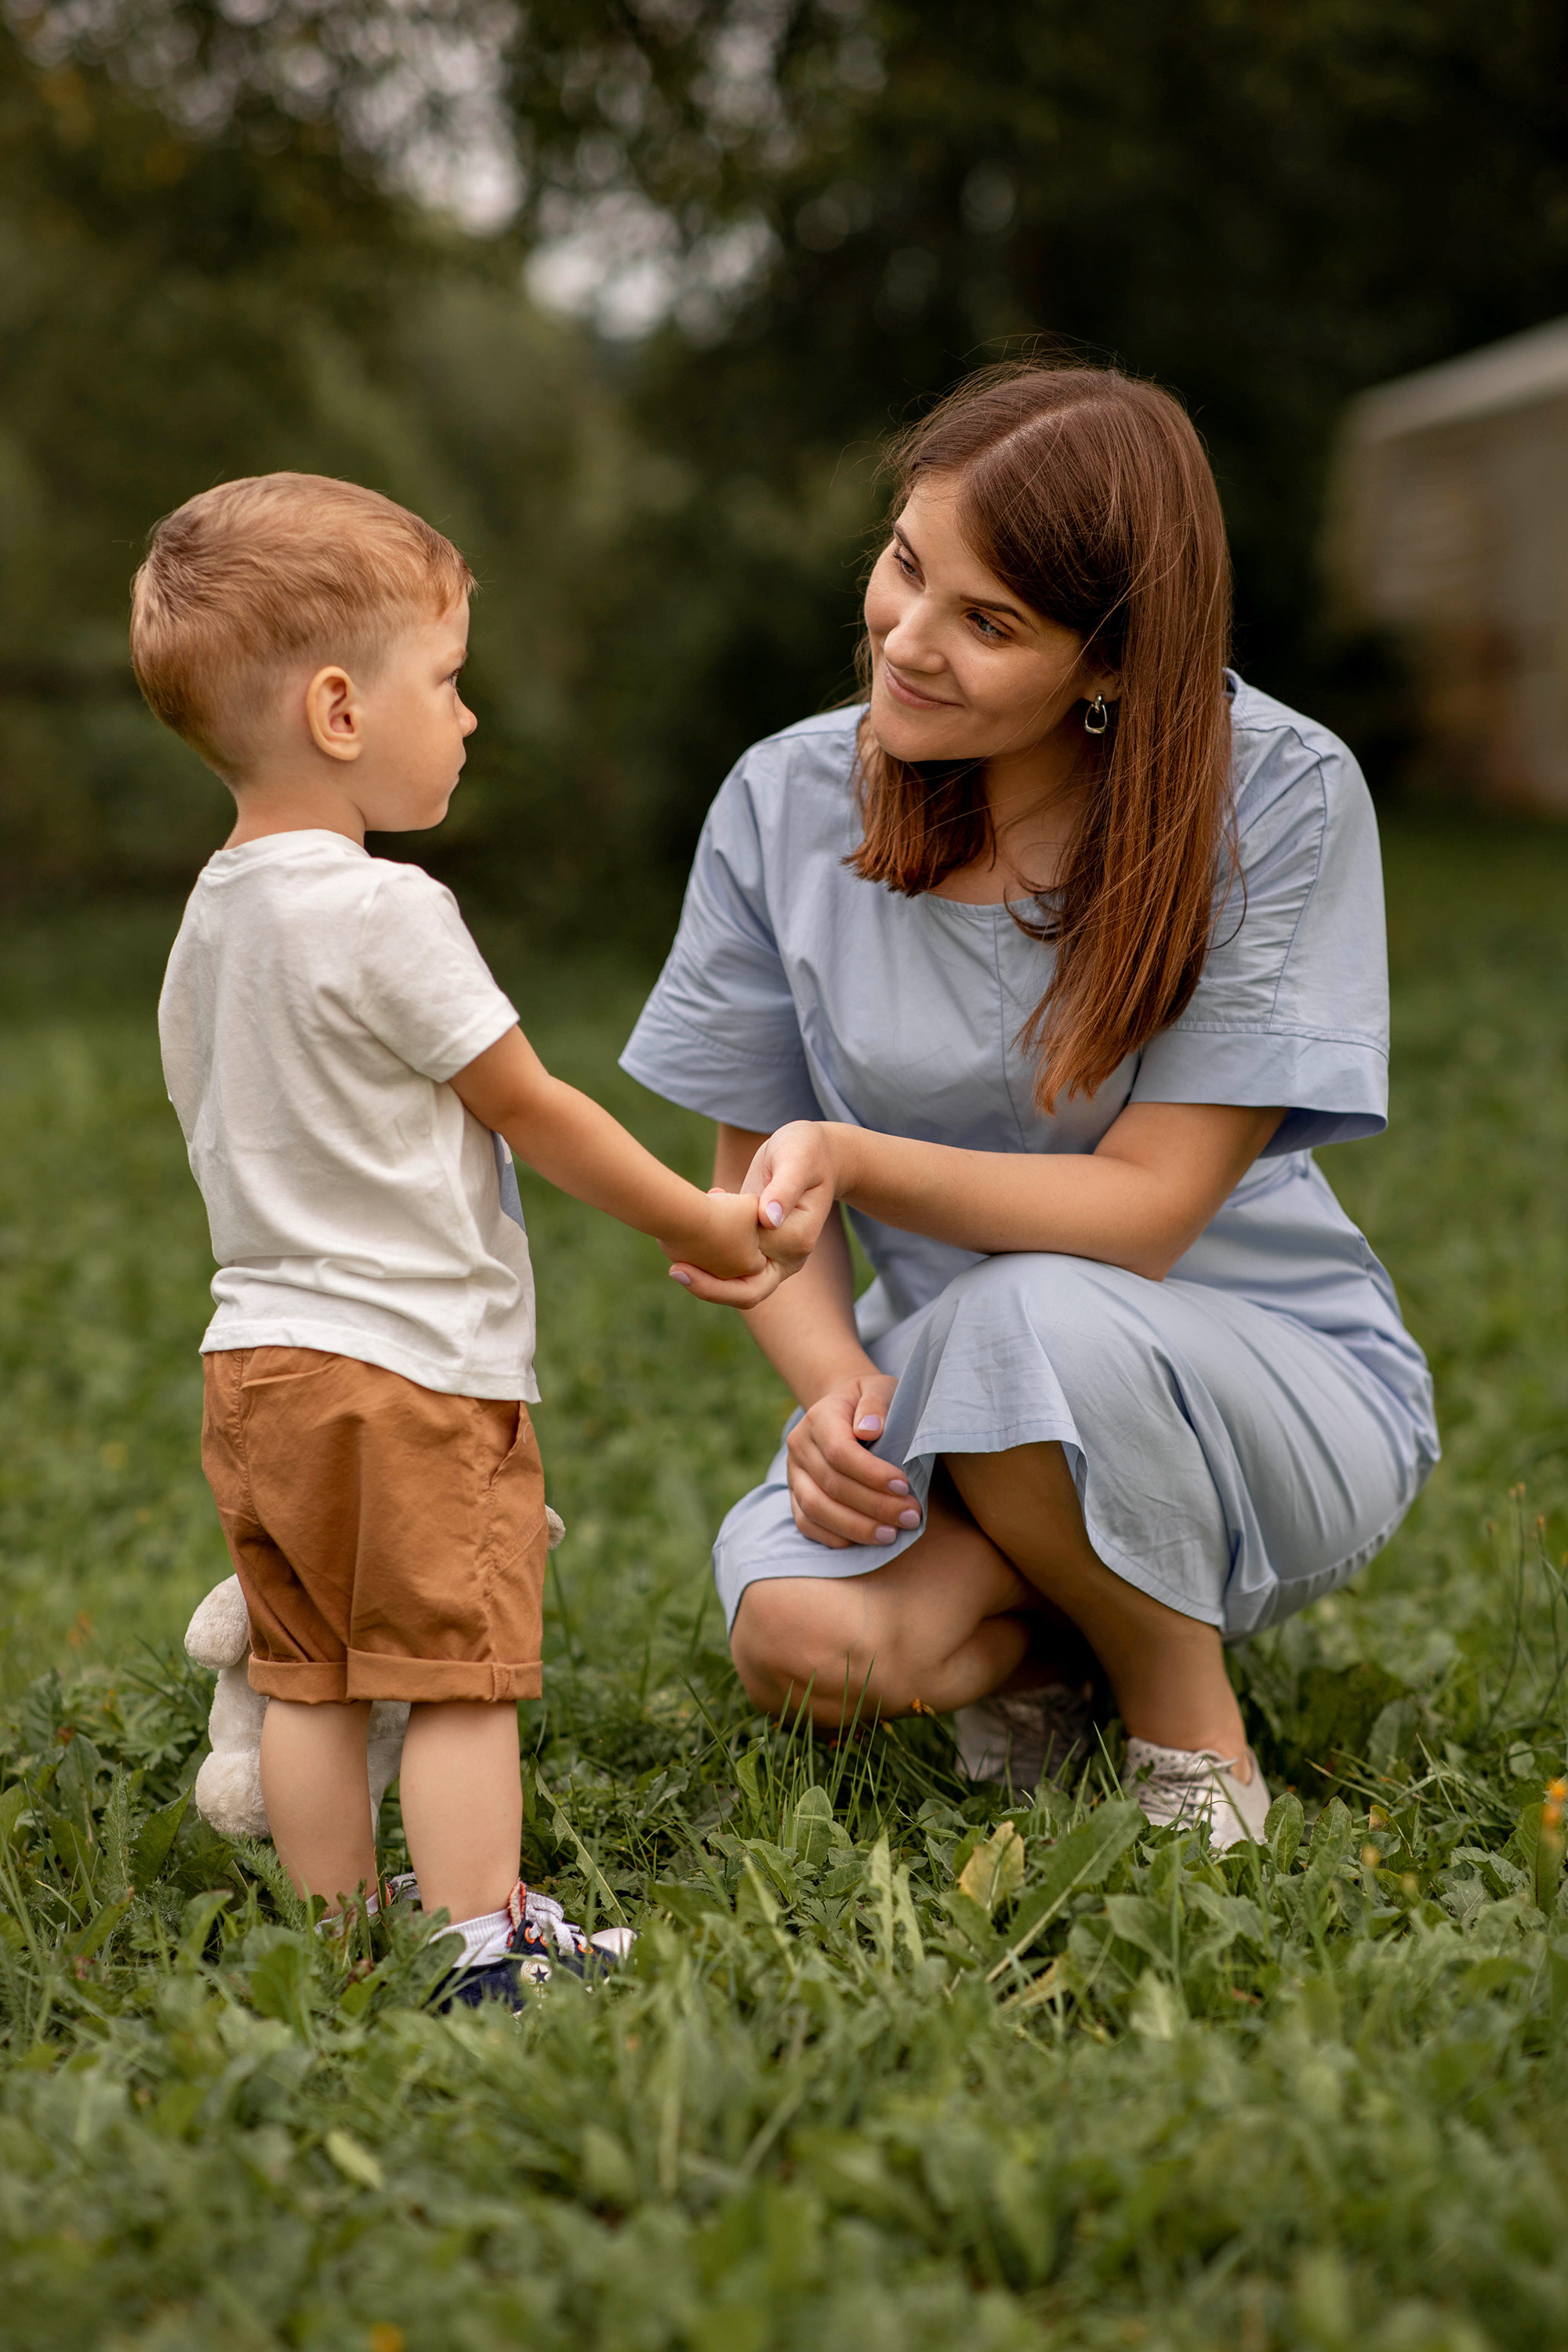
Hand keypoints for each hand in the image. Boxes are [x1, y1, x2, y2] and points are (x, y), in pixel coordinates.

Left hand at [666, 1120, 838, 1306]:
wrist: (814, 1152)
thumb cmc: (807, 1150)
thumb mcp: (798, 1160)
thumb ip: (785, 1188)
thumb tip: (768, 1220)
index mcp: (797, 1240)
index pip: (756, 1270)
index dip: (721, 1269)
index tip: (688, 1249)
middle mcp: (786, 1257)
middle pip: (747, 1292)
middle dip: (709, 1287)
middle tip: (674, 1269)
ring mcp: (771, 1254)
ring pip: (734, 1282)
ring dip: (703, 1273)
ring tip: (671, 1250)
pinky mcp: (755, 1245)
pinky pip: (729, 1264)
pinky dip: (705, 1254)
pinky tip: (691, 1220)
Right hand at [784, 1371, 920, 1549]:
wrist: (842, 1409)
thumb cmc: (869, 1401)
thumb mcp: (879, 1388)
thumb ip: (876, 1403)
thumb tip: (871, 1429)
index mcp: (820, 1417)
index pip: (839, 1452)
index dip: (872, 1474)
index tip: (905, 1487)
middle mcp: (800, 1447)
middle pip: (831, 1485)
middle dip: (874, 1506)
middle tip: (911, 1517)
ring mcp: (794, 1474)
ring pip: (816, 1509)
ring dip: (856, 1527)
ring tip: (892, 1535)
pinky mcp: (795, 1495)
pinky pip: (807, 1524)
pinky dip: (835, 1538)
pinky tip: (865, 1541)